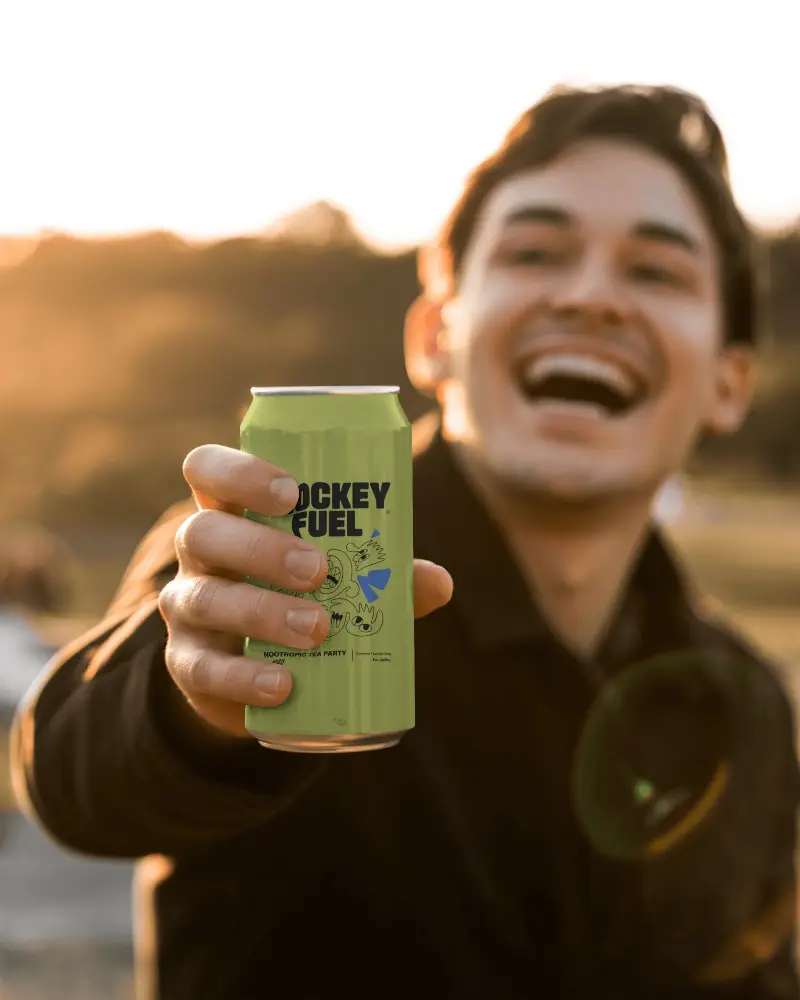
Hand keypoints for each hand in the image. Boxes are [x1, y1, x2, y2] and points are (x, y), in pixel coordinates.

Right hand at [158, 444, 453, 737]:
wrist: (270, 675)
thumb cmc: (309, 599)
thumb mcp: (345, 579)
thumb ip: (384, 575)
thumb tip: (438, 582)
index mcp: (234, 512)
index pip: (208, 469)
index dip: (239, 471)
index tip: (293, 491)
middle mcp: (201, 553)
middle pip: (202, 531)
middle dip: (260, 547)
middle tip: (318, 569)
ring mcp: (185, 607)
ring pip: (203, 598)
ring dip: (261, 611)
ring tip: (316, 628)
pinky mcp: (187, 663)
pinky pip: (201, 668)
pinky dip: (244, 677)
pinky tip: (283, 683)